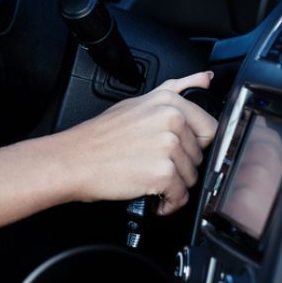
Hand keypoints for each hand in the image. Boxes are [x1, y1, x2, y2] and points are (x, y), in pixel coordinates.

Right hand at [57, 71, 218, 214]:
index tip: (176, 150)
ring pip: (191, 177)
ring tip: (146, 176)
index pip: (209, 128)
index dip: (193, 144)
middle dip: (180, 165)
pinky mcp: (163, 173)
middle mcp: (172, 120)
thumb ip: (177, 88)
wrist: (73, 160)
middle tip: (151, 162)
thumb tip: (205, 79)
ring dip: (172, 185)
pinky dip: (167, 203)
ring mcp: (169, 146)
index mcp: (169, 102)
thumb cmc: (100, 136)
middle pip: (199, 155)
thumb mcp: (139, 102)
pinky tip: (150, 194)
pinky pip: (181, 196)